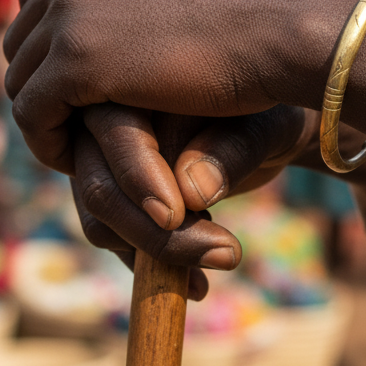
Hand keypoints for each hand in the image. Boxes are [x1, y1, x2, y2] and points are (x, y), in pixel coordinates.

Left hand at [4, 0, 365, 184]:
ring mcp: (71, 9)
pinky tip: (76, 163)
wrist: (289, 21)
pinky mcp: (76, 61)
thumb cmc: (264, 6)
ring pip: (23, 75)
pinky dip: (46, 141)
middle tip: (70, 124)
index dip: (56, 45)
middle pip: (25, 33)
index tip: (79, 88)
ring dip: (44, 115)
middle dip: (43, 80)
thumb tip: (149, 7)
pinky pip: (33, 111)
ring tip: (73, 148)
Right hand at [71, 103, 315, 298]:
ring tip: (223, 262)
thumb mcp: (265, 128)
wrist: (264, 131)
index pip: (117, 132)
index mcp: (136, 83)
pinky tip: (197, 283)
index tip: (178, 217)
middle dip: (153, 232)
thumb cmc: (266, 117)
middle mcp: (105, 117)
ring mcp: (100, 157)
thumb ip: (231, 151)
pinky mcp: (112, 193)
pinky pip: (112, 236)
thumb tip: (190, 192)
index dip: (142, 179)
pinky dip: (149, 264)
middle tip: (226, 255)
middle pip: (100, 183)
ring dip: (153, 255)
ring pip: (99, 218)